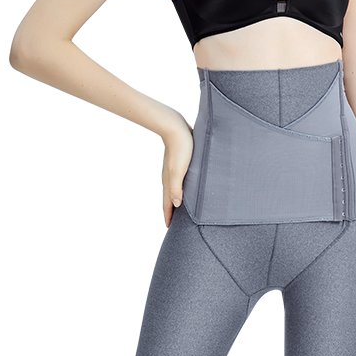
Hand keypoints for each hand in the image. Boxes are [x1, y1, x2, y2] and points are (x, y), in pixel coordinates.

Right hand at [162, 113, 193, 227]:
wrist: (175, 127)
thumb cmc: (180, 148)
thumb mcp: (178, 171)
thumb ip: (176, 188)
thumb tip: (175, 205)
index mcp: (169, 183)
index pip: (167, 204)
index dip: (169, 217)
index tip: (170, 228)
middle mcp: (170, 179)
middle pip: (170, 199)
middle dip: (172, 211)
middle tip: (176, 223)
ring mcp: (174, 171)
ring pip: (174, 190)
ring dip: (177, 200)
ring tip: (182, 209)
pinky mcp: (179, 164)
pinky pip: (179, 181)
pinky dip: (181, 189)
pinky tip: (187, 188)